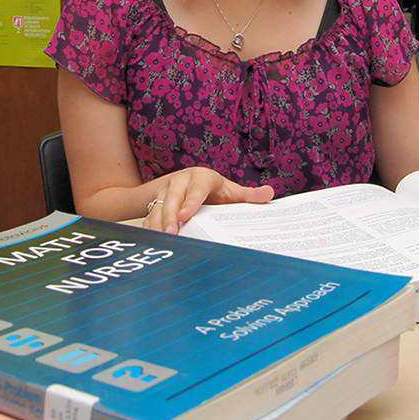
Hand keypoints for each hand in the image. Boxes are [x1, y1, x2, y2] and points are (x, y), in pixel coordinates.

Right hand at [141, 167, 273, 233]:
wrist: (184, 182)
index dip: (191, 201)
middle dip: (170, 216)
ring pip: (158, 207)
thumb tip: (269, 194)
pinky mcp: (154, 204)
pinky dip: (150, 229)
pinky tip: (154, 241)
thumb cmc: (212, 190)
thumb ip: (248, 195)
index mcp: (201, 178)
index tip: (186, 216)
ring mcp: (165, 193)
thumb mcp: (229, 190)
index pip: (196, 188)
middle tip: (173, 233)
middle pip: (172, 198)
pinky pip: (149, 216)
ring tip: (163, 239)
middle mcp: (180, 183)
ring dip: (159, 224)